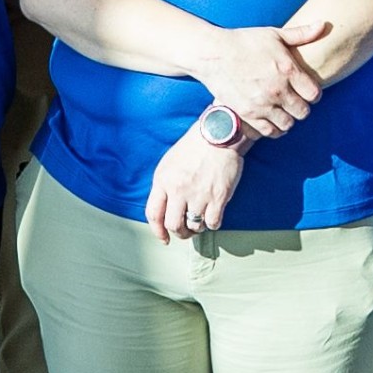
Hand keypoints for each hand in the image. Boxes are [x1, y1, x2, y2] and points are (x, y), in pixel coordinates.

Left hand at [144, 127, 245, 243]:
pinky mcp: (218, 197)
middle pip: (173, 225)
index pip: (153, 214)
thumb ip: (164, 185)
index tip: (164, 238)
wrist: (218, 134)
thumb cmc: (194, 147)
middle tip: (186, 231)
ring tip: (200, 220)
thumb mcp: (169, 162)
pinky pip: (213, 223)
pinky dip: (213, 223)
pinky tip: (214, 216)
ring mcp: (198, 194)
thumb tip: (164, 208)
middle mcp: (178, 190)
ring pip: (193, 226)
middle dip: (179, 233)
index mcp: (163, 180)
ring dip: (197, 228)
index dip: (157, 231)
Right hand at [191, 22, 328, 136]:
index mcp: (287, 70)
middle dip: (302, 107)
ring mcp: (262, 104)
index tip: (307, 91)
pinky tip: (272, 118)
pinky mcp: (247, 114)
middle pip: (303, 112)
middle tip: (296, 101)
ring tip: (283, 110)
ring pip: (288, 124)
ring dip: (288, 118)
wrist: (213, 54)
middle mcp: (277, 90)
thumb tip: (323, 24)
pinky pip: (269, 131)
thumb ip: (301, 34)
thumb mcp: (274, 34)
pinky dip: (274, 128)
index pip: (315, 94)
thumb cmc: (244, 41)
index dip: (314, 94)